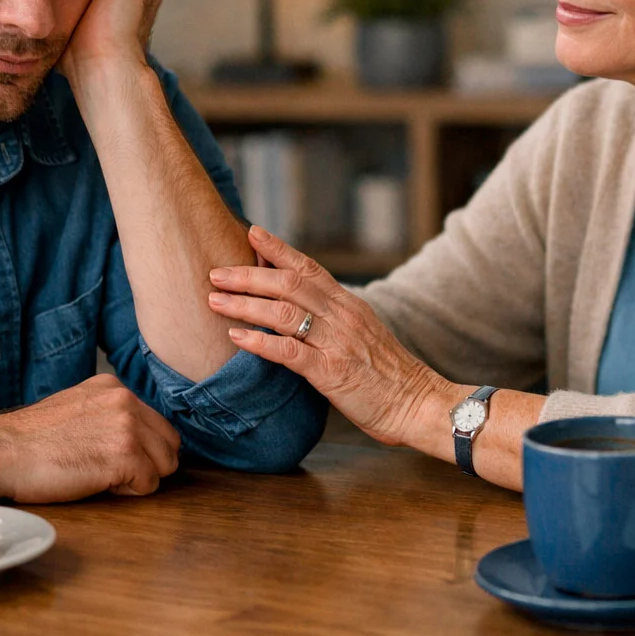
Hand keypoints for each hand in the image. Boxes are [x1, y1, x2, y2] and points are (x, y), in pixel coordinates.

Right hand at [0, 373, 179, 501]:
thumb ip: (109, 414)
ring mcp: (127, 427)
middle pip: (169, 444)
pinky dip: (128, 492)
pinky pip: (149, 484)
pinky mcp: (124, 455)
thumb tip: (137, 436)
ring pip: (165, 464)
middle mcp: (125, 401)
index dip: (141, 449)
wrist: (5, 453)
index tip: (112, 457)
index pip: (157, 424)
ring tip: (102, 475)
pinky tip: (97, 483)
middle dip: (148, 463)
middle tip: (110, 471)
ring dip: (138, 478)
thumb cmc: (33, 441)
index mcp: (114, 388)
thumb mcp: (76, 408)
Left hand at [207, 225, 453, 447]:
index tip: (251, 232)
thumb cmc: (389, 375)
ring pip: (283, 312)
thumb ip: (334, 318)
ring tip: (215, 300)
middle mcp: (342, 316)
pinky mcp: (331, 372)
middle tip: (216, 272)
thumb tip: (302, 307)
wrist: (419, 403)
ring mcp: (336, 342)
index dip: (278, 248)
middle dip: (248, 275)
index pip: (309, 267)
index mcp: (349, 305)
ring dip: (245, 304)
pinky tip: (236, 337)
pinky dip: (260, 341)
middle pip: (288, 284)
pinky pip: (289, 351)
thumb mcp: (363, 333)